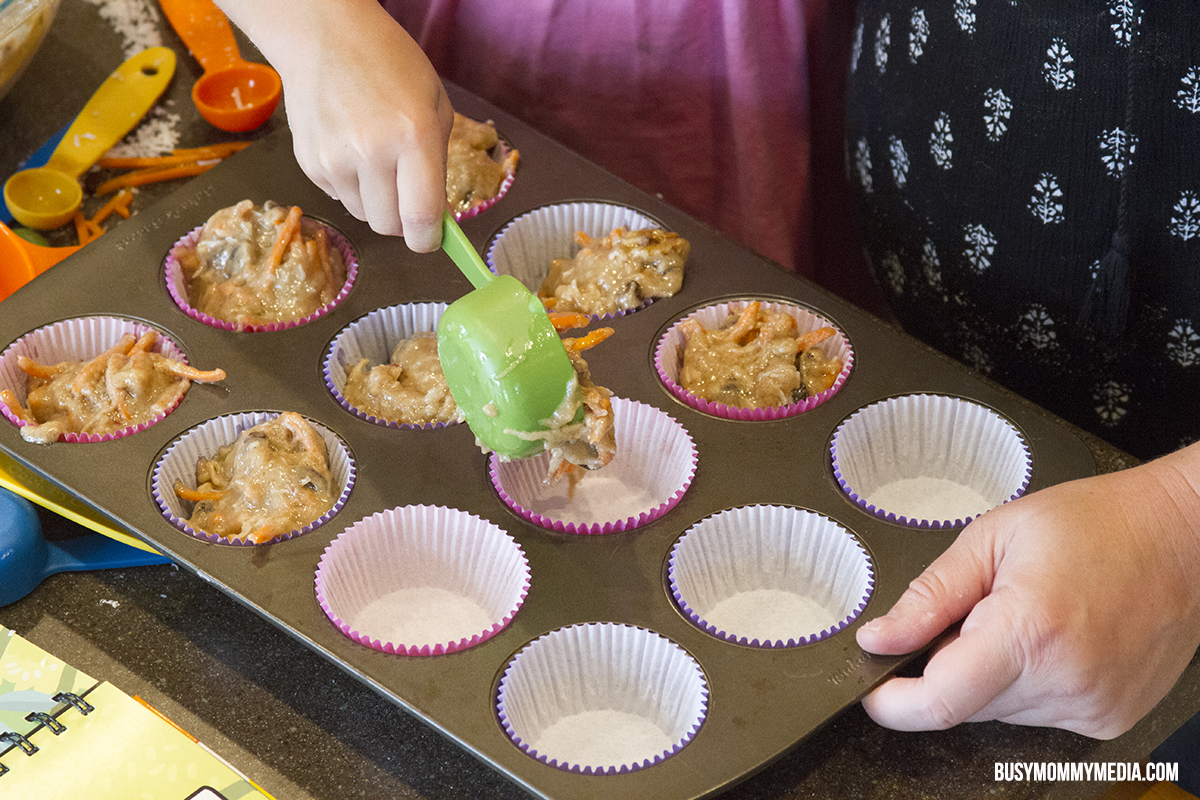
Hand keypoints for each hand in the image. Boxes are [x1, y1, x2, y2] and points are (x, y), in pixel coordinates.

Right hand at [215, 0, 452, 250]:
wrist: (323, 36)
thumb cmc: (390, 64)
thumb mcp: (435, 104)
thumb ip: (440, 163)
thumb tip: (438, 216)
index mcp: (414, 136)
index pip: (420, 217)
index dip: (428, 239)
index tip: (432, 238)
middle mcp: (372, 153)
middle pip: (389, 226)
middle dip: (403, 221)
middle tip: (408, 196)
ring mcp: (335, 160)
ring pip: (364, 216)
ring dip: (377, 202)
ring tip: (377, 161)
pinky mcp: (309, 163)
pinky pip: (339, 198)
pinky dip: (351, 186)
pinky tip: (352, 150)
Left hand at [856, 443, 1199, 738]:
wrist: (1180, 538)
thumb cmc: (1094, 525)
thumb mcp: (991, 538)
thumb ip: (928, 596)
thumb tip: (879, 639)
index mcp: (1030, 630)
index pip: (940, 702)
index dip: (894, 703)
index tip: (874, 689)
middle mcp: (1065, 680)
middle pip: (964, 704)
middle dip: (946, 666)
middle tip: (974, 613)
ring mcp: (1092, 706)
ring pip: (996, 711)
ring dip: (988, 674)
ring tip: (1023, 616)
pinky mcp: (1108, 719)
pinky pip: (1035, 713)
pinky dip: (1024, 682)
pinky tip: (1050, 639)